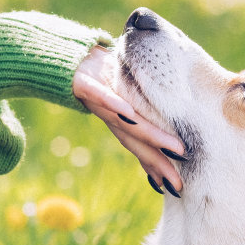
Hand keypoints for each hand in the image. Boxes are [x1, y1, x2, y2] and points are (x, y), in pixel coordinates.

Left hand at [71, 44, 185, 193]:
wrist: (66, 59)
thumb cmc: (101, 76)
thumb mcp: (123, 92)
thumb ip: (142, 111)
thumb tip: (165, 130)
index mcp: (119, 120)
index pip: (140, 146)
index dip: (157, 165)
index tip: (177, 185)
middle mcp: (109, 116)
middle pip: (136, 141)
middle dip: (158, 161)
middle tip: (178, 180)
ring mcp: (97, 101)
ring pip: (124, 122)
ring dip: (148, 135)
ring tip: (172, 146)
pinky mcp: (84, 84)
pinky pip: (99, 94)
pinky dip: (113, 104)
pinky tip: (129, 112)